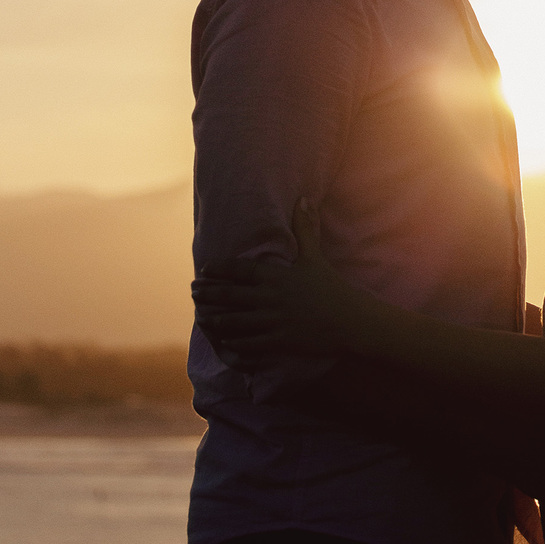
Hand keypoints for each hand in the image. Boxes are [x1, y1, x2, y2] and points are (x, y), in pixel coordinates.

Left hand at [192, 199, 363, 360]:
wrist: (350, 319)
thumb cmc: (332, 287)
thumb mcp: (315, 256)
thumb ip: (305, 229)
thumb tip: (303, 199)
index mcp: (277, 276)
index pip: (241, 270)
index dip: (220, 268)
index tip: (205, 268)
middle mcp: (271, 298)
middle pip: (231, 296)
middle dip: (209, 293)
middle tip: (194, 291)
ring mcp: (274, 321)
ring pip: (236, 322)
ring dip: (216, 320)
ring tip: (202, 317)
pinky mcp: (279, 341)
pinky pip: (250, 343)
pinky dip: (235, 343)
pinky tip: (224, 341)